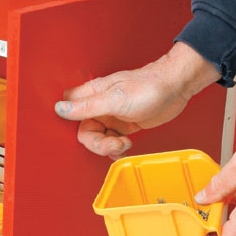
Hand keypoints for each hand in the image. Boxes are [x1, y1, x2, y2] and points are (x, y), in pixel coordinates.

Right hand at [54, 42, 219, 157]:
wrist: (175, 87)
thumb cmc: (149, 87)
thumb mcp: (115, 100)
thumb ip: (87, 106)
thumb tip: (60, 109)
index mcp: (92, 94)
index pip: (68, 111)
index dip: (72, 125)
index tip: (88, 131)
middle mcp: (99, 105)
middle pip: (84, 132)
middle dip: (98, 143)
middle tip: (114, 144)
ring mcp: (111, 115)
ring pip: (98, 138)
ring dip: (109, 147)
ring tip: (124, 144)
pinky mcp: (123, 124)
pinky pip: (111, 141)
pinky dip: (116, 148)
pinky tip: (125, 147)